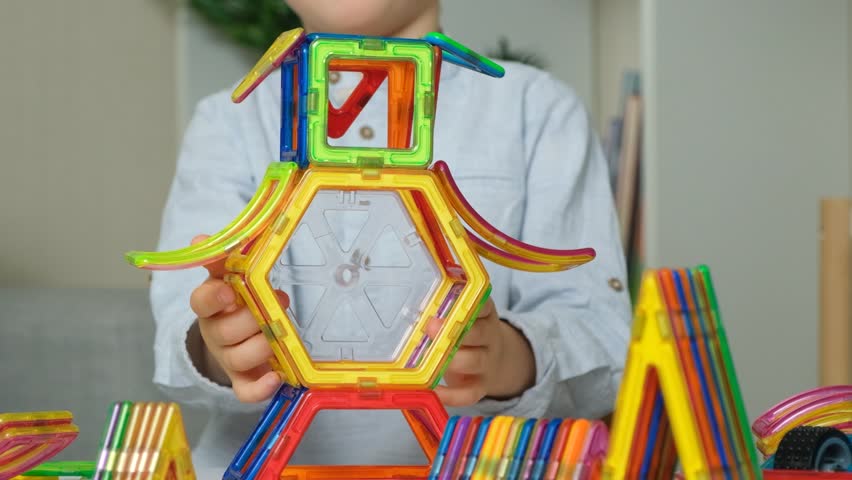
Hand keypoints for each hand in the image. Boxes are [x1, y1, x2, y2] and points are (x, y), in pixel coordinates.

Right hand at [188, 234, 285, 402]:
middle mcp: (215, 334)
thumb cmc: (238, 299)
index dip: (213, 297)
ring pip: (237, 359)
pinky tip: (276, 377)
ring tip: (277, 336)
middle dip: (251, 321)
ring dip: (260, 347)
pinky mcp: (243, 380)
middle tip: (273, 307)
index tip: (230, 290)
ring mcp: (228, 358)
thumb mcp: (230, 275)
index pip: (201, 302)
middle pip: (225, 332)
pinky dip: (260, 389)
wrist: (240, 331)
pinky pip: (245, 392)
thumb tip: (200, 238)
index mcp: (210, 305)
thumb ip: (221, 258)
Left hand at [426, 298, 535, 406]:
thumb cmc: (466, 334)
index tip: (450, 303)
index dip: (468, 304)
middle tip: (430, 327)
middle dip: (453, 331)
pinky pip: (469, 393)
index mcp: (484, 315)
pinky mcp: (481, 386)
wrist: (496, 361)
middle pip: (479, 333)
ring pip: (474, 361)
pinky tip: (434, 392)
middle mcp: (490, 338)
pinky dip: (452, 396)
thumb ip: (444, 311)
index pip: (482, 305)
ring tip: (430, 360)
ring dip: (452, 360)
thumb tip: (417, 304)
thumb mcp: (462, 317)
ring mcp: (487, 363)